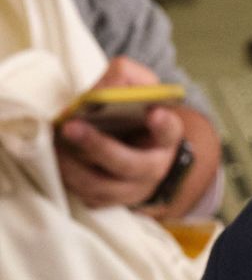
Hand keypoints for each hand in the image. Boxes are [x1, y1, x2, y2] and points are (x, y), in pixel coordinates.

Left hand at [55, 57, 183, 210]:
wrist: (134, 148)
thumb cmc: (134, 116)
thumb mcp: (139, 91)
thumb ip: (126, 78)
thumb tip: (101, 91)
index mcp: (164, 137)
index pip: (169, 131)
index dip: (162, 124)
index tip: (154, 113)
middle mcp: (153, 167)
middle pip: (129, 163)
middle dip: (97, 146)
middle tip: (70, 127)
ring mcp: (131, 189)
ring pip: (100, 184)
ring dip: (72, 165)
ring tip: (54, 143)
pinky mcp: (108, 201)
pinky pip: (85, 196)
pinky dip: (67, 178)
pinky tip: (56, 160)